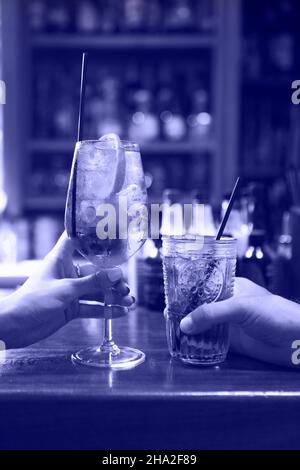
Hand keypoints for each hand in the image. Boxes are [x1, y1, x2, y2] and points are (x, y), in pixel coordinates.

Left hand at [0, 233, 133, 348]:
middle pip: (94, 271)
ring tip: (129, 301)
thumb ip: (92, 283)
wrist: (16, 327)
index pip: (76, 240)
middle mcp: (67, 273)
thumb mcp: (65, 290)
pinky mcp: (71, 308)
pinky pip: (92, 308)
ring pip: (96, 291)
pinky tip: (120, 312)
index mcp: (60, 260)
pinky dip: (106, 310)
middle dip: (112, 278)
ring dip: (112, 296)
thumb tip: (116, 275)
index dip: (90, 235)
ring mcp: (70, 292)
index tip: (109, 233)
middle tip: (125, 285)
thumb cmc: (32, 301)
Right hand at [180, 277, 299, 366]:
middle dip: (186, 311)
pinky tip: (187, 345)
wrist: (297, 341)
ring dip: (191, 328)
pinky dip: (199, 343)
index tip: (171, 295)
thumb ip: (212, 313)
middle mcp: (229, 304)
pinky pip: (212, 342)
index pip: (205, 285)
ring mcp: (230, 324)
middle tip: (167, 315)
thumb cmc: (276, 313)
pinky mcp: (234, 343)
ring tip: (172, 330)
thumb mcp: (240, 307)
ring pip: (205, 325)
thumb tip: (185, 323)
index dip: (188, 290)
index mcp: (232, 287)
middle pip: (202, 307)